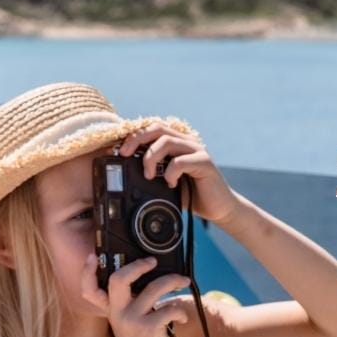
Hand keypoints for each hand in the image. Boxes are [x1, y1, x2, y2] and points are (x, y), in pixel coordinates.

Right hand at [81, 255, 191, 336]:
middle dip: (139, 265)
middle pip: (120, 279)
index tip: (92, 257)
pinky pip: (169, 308)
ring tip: (183, 281)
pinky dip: (180, 311)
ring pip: (155, 287)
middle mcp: (118, 313)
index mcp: (111, 310)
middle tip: (152, 261)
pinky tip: (183, 319)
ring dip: (173, 281)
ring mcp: (133, 320)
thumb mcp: (129, 324)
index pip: (89, 289)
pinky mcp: (149, 328)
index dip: (86, 272)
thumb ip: (134, 305)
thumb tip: (154, 281)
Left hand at [118, 125, 242, 223]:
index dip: (133, 136)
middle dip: (136, 140)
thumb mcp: (166, 182)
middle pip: (156, 128)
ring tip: (147, 175)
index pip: (152, 129)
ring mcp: (196, 150)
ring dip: (151, 158)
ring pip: (166, 141)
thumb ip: (152, 173)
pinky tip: (170, 183)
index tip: (117, 151)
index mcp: (176, 144)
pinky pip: (180, 161)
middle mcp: (186, 142)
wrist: (219, 208)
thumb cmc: (192, 195)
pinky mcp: (204, 162)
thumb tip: (124, 172)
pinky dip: (170, 172)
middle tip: (124, 155)